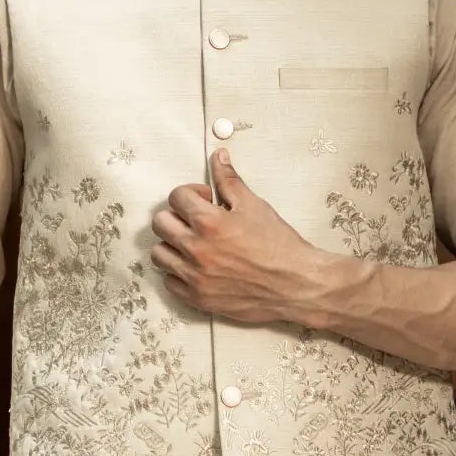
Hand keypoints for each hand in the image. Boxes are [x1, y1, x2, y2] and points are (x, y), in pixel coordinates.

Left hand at [150, 149, 335, 326]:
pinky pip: (169, 282)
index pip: (176, 197)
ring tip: (193, 244)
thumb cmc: (279, 245)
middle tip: (197, 221)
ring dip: (173, 245)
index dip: (191, 194)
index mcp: (209, 222)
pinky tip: (196, 266)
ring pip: (159, 254)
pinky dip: (178, 273)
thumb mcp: (254, 206)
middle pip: (160, 224)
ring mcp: (195, 277)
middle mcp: (196, 250)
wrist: (296, 284)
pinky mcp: (198, 298)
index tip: (205, 200)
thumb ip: (230, 180)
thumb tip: (218, 157)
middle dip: (177, 216)